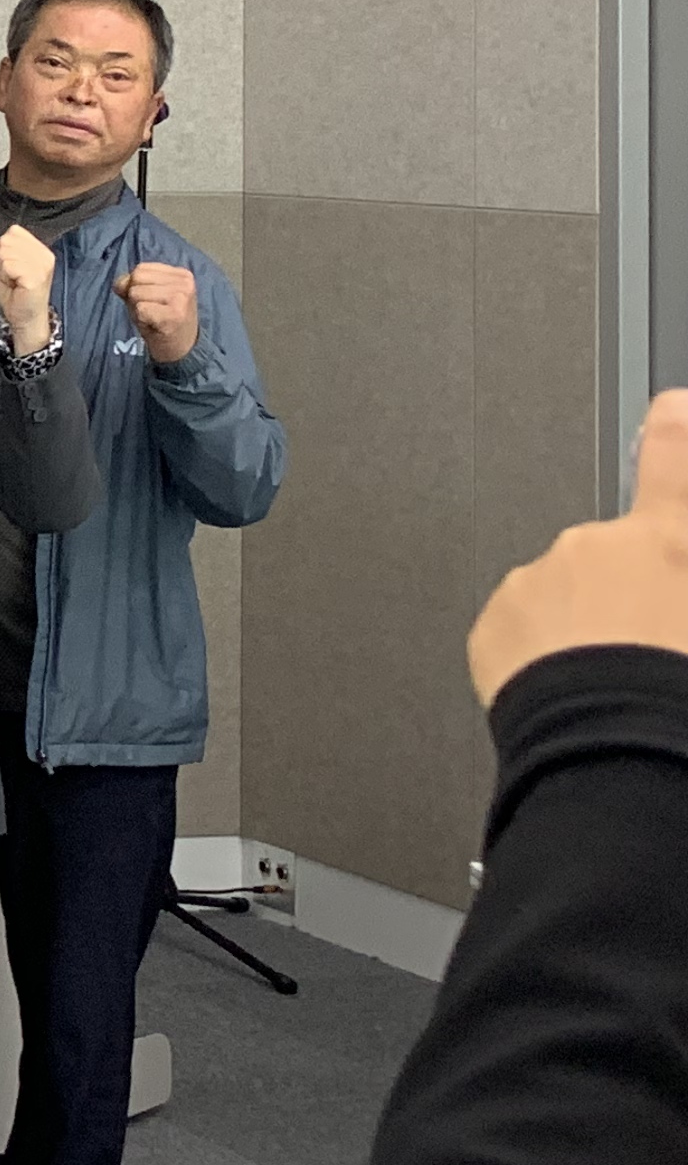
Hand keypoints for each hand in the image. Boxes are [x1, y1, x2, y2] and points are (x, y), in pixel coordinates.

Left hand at [0, 221, 58, 356]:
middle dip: (1, 260)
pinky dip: (5, 276)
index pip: (13, 231)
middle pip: (6, 240)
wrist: (24, 317)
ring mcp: (42, 265)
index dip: (3, 248)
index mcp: (39, 249)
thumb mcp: (1, 266)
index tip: (10, 266)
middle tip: (11, 276)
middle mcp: (44, 255)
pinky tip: (15, 285)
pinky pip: (8, 265)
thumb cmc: (15, 293)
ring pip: (5, 252)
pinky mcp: (36, 276)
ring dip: (2, 270)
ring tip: (13, 281)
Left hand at [118, 261, 199, 366]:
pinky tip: (154, 326)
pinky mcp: (175, 314)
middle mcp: (185, 282)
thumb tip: (119, 283)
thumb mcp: (147, 296)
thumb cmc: (162, 320)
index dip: (134, 285)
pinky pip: (140, 309)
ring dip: (137, 309)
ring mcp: (181, 297)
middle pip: (137, 278)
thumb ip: (131, 284)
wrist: (181, 350)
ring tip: (152, 318)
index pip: (141, 268)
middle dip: (135, 297)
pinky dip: (141, 319)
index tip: (151, 301)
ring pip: (136, 293)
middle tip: (151, 312)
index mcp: (181, 274)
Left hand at [472, 390, 687, 701]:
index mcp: (669, 543)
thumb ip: (673, 586)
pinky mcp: (496, 623)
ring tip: (614, 689)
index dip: (674, 431)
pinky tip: (574, 696)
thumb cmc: (676, 700)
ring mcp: (539, 580)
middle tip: (652, 658)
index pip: (675, 462)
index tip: (671, 407)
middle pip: (616, 560)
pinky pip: (524, 634)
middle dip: (630, 599)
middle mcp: (599, 547)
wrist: (618, 757)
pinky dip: (545, 660)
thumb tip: (668, 592)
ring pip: (567, 600)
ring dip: (586, 633)